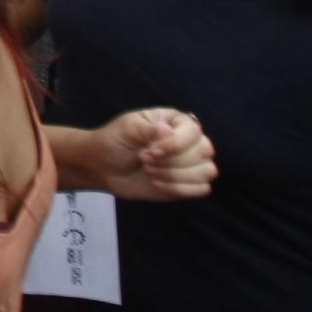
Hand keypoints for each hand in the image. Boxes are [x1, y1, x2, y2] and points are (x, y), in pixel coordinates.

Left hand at [91, 108, 217, 201]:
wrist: (104, 167)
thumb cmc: (115, 141)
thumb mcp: (127, 128)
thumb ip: (149, 129)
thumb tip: (168, 131)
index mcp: (176, 122)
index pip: (194, 131)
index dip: (176, 144)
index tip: (150, 150)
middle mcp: (189, 141)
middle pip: (204, 152)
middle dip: (172, 161)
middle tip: (145, 159)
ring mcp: (191, 164)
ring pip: (207, 171)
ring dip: (175, 175)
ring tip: (150, 171)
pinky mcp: (188, 184)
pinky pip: (202, 189)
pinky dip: (178, 189)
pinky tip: (156, 183)